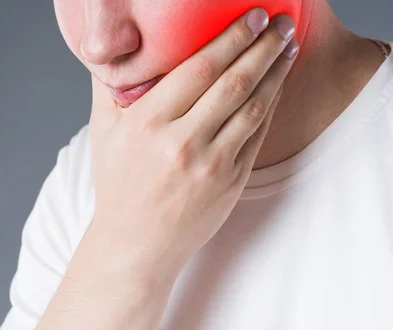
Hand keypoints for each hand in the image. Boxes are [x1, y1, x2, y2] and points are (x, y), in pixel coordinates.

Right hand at [88, 8, 298, 275]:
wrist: (137, 244)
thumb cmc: (119, 184)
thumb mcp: (103, 131)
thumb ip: (111, 84)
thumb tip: (122, 45)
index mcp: (148, 123)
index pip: (200, 68)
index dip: (232, 37)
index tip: (252, 16)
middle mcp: (182, 143)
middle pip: (234, 83)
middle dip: (263, 46)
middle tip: (282, 22)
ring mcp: (211, 165)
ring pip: (253, 108)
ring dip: (276, 73)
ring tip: (289, 47)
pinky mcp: (231, 183)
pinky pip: (257, 136)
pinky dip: (271, 106)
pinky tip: (278, 85)